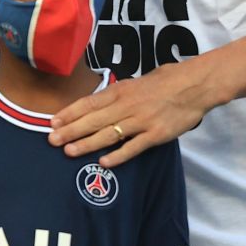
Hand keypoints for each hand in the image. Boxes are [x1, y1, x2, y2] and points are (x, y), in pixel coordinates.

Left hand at [47, 59, 212, 167]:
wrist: (194, 85)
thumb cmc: (164, 82)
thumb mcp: (134, 82)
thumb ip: (116, 95)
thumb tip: (97, 103)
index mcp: (119, 91)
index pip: (88, 103)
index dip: (69, 113)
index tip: (52, 122)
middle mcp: (126, 106)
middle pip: (93, 120)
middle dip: (70, 131)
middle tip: (51, 140)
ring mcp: (141, 121)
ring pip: (108, 134)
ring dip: (86, 144)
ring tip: (69, 151)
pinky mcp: (156, 135)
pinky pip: (134, 147)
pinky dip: (118, 155)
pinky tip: (103, 163)